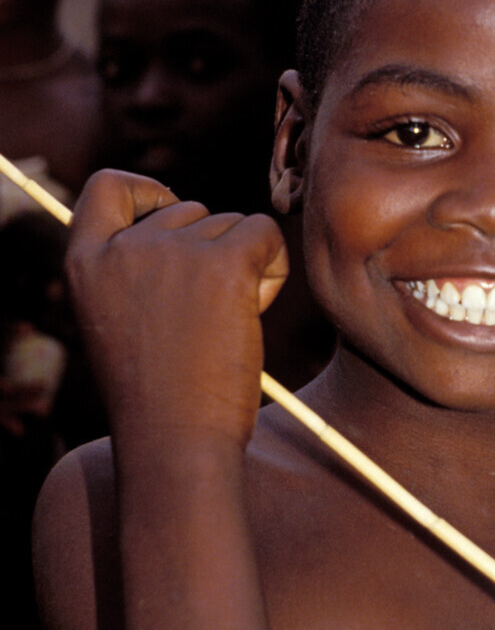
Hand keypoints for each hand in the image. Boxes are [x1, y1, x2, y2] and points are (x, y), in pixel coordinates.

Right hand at [66, 171, 288, 449]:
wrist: (176, 443)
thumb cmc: (157, 396)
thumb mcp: (120, 321)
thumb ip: (137, 271)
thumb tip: (193, 224)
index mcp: (85, 262)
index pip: (107, 187)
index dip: (147, 191)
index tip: (169, 214)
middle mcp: (124, 247)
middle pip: (188, 211)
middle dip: (210, 251)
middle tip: (204, 318)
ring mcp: (172, 251)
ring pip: (232, 225)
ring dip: (244, 266)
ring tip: (223, 327)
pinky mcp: (223, 262)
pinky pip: (266, 233)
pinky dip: (274, 267)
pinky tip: (254, 311)